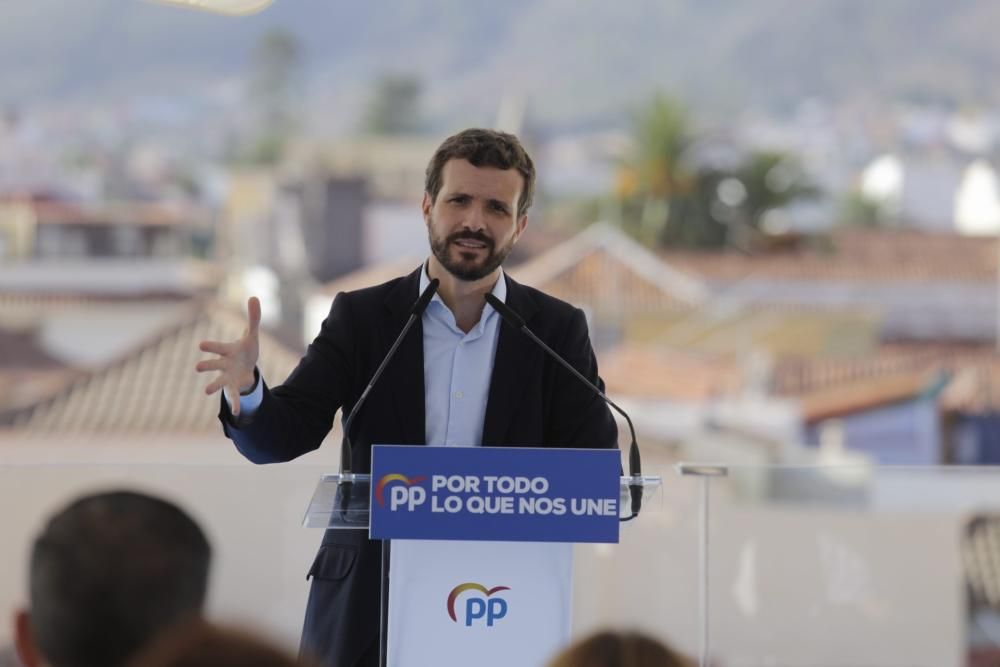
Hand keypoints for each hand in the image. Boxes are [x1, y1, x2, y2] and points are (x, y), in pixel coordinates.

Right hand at [196, 297, 260, 415]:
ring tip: (207, 391)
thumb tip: (254, 296)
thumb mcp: (252, 334)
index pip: (219, 347)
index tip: (201, 345)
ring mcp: (227, 377)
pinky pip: (234, 397)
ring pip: (219, 381)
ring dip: (213, 386)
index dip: (211, 346)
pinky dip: (236, 404)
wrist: (246, 366)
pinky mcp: (234, 387)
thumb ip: (253, 318)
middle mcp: (224, 364)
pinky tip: (237, 413)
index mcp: (228, 350)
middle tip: (198, 367)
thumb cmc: (245, 349)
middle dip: (207, 365)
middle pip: (214, 364)